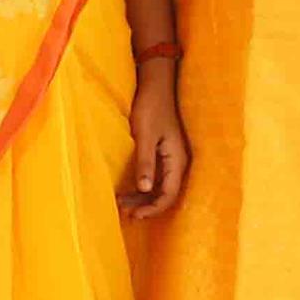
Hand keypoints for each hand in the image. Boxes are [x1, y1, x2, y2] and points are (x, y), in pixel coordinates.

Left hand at [119, 61, 188, 218]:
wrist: (156, 84)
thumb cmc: (151, 107)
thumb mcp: (145, 135)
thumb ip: (145, 163)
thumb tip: (145, 189)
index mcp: (177, 159)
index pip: (169, 194)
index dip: (153, 208)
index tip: (135, 215)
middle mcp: (178, 162)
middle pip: (165, 194)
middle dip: (146, 205)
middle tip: (124, 211)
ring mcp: (171, 157)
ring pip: (159, 186)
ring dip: (142, 196)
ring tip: (122, 202)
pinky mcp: (163, 152)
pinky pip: (156, 176)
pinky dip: (143, 184)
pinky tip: (129, 187)